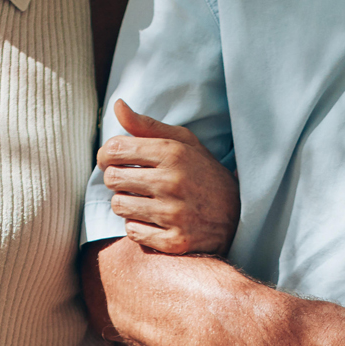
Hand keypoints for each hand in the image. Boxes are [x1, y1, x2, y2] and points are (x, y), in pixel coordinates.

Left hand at [97, 100, 239, 255]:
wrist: (238, 214)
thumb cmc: (203, 173)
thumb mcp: (183, 142)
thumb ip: (147, 125)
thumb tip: (117, 105)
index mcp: (172, 153)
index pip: (115, 149)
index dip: (106, 154)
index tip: (111, 160)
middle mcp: (172, 182)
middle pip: (112, 178)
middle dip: (116, 179)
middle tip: (130, 181)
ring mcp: (174, 214)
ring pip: (119, 206)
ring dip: (126, 203)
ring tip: (143, 200)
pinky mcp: (174, 241)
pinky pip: (132, 231)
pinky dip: (138, 226)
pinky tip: (154, 220)